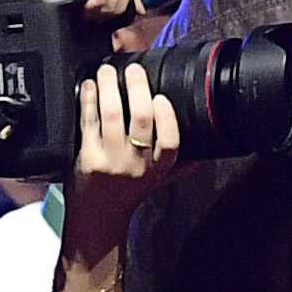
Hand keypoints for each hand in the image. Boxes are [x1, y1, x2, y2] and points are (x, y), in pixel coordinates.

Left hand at [52, 55, 182, 262]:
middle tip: (133, 70)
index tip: (161, 97)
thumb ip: (176, 166)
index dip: (167, 116)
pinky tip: (90, 86)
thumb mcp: (157, 183)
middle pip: (141, 120)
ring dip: (110, 87)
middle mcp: (137, 165)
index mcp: (158, 169)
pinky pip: (89, 122)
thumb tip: (203, 154)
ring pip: (113, 115)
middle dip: (137, 89)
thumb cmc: (126, 198)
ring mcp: (111, 161)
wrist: (97, 221)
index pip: (171, 141)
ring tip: (107, 71)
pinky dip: (89, 100)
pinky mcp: (88, 158)